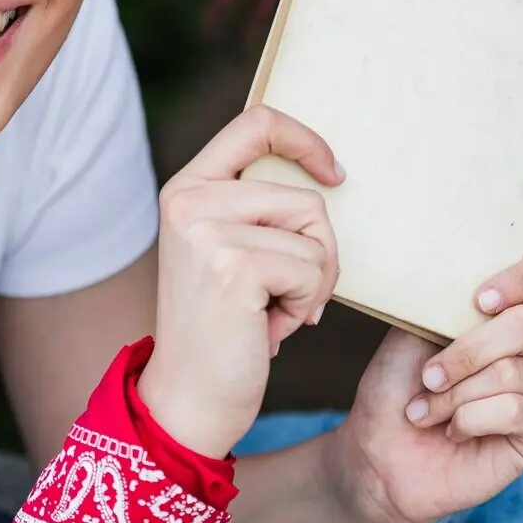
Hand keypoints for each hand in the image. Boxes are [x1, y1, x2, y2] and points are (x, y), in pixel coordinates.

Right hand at [138, 104, 344, 459]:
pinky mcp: (233, 266)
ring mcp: (207, 230)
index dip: (305, 140)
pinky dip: (304, 306)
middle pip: (304, 195)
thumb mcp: (227, 251)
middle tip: (290, 295)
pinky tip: (269, 330)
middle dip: (319, 251)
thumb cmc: (224, 330)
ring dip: (312, 283)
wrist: (188, 400)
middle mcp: (189, 199)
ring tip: (273, 313)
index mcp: (187, 187)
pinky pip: (312, 268)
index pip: (256, 123)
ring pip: (314, 233)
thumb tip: (329, 174)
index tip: (335, 174)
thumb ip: (256, 209)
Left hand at [332, 245, 522, 522]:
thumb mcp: (414, 327)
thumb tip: (465, 272)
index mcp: (507, 310)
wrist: (381, 450)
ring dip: (455, 393)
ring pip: (512, 372)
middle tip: (428, 377)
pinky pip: (515, 411)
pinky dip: (469, 419)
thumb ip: (449, 297)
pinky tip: (453, 430)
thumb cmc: (397, 386)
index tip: (481, 299)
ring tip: (428, 409)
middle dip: (465, 353)